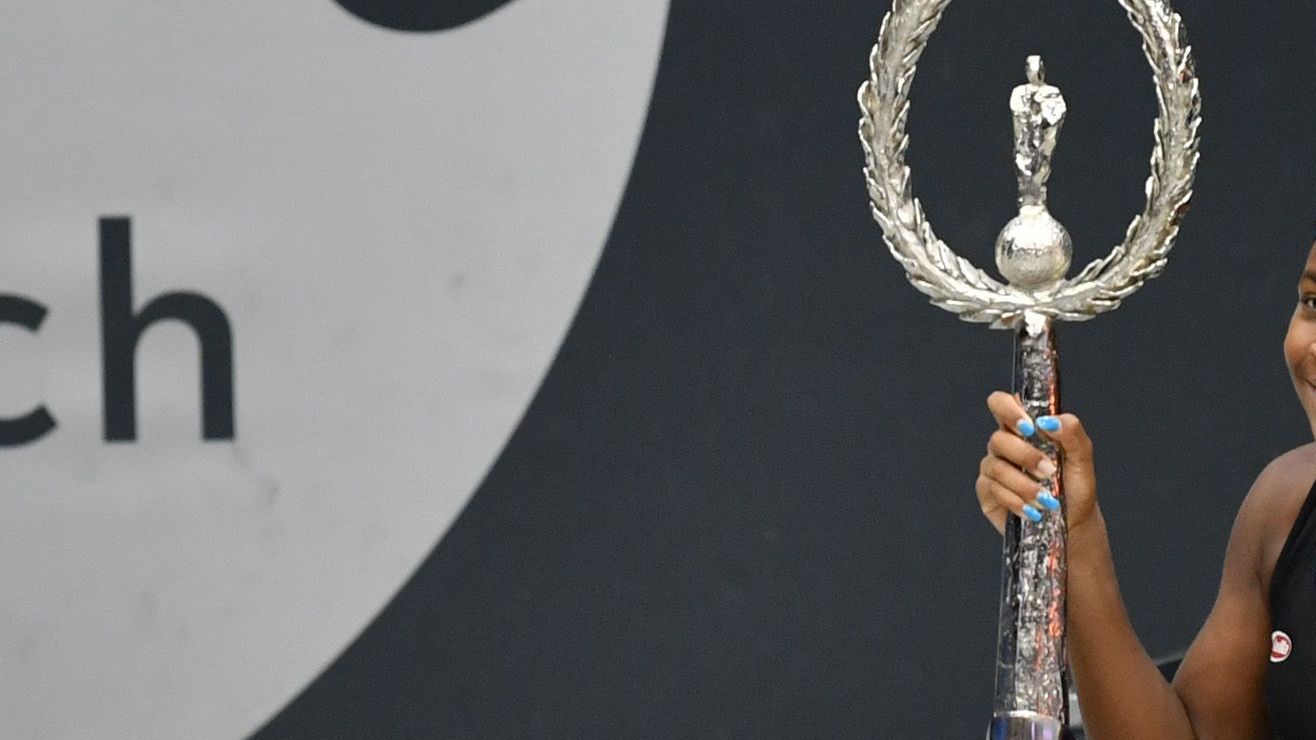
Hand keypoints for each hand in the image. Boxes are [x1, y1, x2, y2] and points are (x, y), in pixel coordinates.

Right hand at [975, 391, 1097, 534]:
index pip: (1001, 404)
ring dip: (1024, 484)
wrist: (1073, 525)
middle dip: (1025, 456)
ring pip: (995, 467)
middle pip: (998, 439)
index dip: (1007, 408)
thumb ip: (1071, 432)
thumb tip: (1049, 421)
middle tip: (1049, 471)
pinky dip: (1016, 500)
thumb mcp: (1082, 458)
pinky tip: (1033, 510)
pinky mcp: (987, 493)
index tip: (1029, 427)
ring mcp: (993, 469)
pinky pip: (992, 490)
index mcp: (1024, 430)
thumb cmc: (1075, 489)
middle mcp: (1005, 447)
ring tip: (1046, 499)